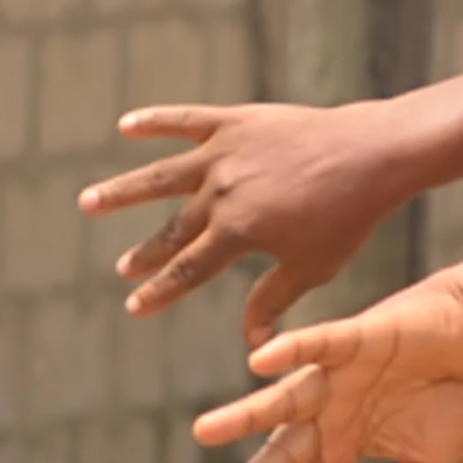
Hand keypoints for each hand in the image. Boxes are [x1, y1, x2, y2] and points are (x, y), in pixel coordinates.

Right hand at [79, 100, 424, 342]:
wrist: (373, 155)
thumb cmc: (348, 218)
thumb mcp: (311, 267)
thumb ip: (273, 299)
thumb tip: (251, 343)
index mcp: (236, 232)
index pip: (188, 270)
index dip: (160, 291)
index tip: (135, 306)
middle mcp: (219, 193)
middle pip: (173, 230)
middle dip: (146, 254)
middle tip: (122, 269)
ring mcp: (224, 154)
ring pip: (161, 175)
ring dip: (123, 191)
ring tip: (88, 202)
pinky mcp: (236, 122)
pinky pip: (186, 120)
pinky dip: (155, 121)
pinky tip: (125, 125)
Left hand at [192, 278, 462, 462]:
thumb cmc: (448, 393)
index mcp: (342, 443)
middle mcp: (328, 412)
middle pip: (282, 453)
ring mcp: (335, 376)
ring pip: (283, 400)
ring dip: (245, 415)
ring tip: (204, 432)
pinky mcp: (355, 339)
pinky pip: (316, 345)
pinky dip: (290, 351)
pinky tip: (257, 363)